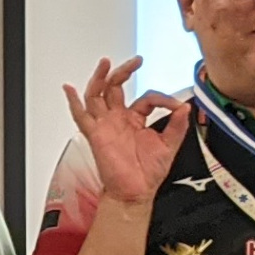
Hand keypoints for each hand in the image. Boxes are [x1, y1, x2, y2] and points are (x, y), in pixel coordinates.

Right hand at [66, 57, 190, 207]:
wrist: (136, 192)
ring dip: (100, 78)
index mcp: (135, 119)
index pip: (146, 98)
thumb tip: (185, 107)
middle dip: (123, 72)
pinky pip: (80, 116)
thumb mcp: (169, 145)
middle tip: (135, 61)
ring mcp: (105, 125)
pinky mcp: (96, 135)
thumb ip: (177, 126)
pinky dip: (73, 102)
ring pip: (97, 95)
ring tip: (105, 63)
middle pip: (115, 87)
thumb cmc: (148, 173)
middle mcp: (117, 119)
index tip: (175, 106)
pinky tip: (69, 89)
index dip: (161, 98)